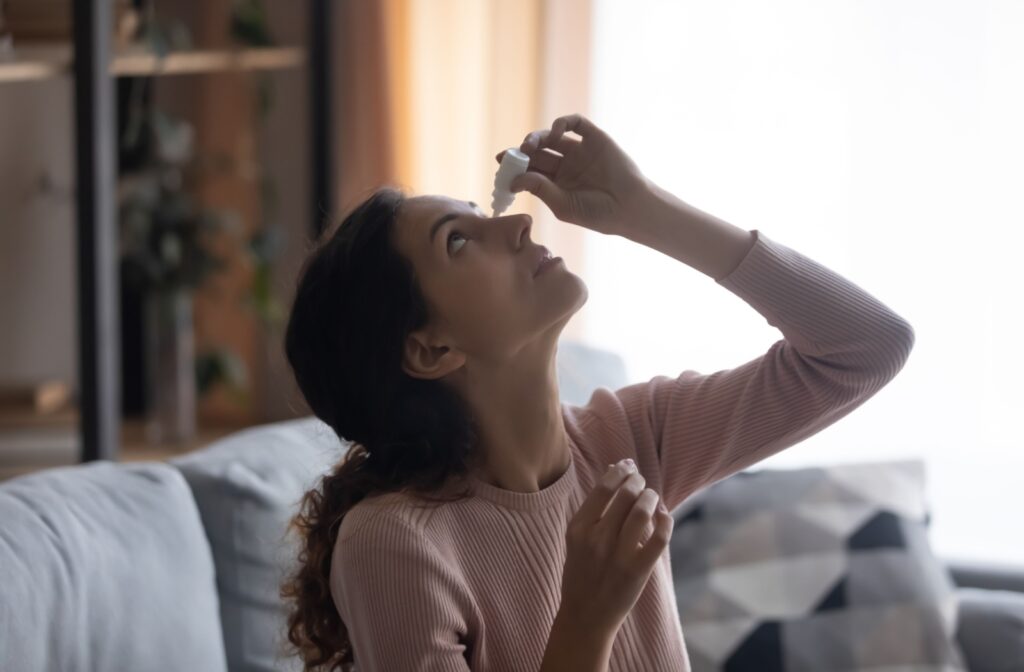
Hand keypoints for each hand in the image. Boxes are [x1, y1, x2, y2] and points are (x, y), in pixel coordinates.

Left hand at [495, 113, 650, 235]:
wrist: (630, 207)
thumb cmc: (598, 214)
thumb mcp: (563, 205)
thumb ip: (540, 189)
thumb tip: (513, 180)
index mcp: (556, 184)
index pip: (530, 170)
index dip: (515, 165)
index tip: (501, 163)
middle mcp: (566, 165)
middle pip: (537, 152)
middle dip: (522, 151)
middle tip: (513, 154)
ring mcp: (580, 151)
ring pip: (552, 136)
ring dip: (537, 137)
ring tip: (531, 145)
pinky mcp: (595, 138)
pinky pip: (575, 124)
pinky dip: (562, 123)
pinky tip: (555, 132)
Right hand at [558, 459, 673, 636]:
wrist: (585, 616)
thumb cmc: (581, 573)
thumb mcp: (577, 539)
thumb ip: (594, 509)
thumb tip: (614, 472)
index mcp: (578, 528)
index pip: (603, 487)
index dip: (620, 471)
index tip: (628, 465)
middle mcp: (597, 539)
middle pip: (626, 495)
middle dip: (638, 481)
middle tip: (642, 482)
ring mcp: (618, 555)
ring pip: (642, 512)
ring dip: (651, 497)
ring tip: (652, 496)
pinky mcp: (637, 570)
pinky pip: (659, 538)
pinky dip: (666, 521)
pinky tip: (664, 515)